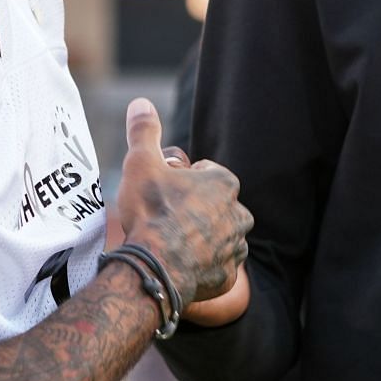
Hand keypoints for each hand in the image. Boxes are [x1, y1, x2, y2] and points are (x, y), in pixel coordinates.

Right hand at [108, 99, 252, 304]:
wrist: (155, 267)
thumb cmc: (152, 211)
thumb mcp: (141, 162)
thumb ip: (144, 131)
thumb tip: (141, 102)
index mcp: (224, 184)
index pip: (206, 172)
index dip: (181, 179)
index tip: (163, 190)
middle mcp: (239, 215)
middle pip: (215, 205)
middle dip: (195, 209)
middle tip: (164, 217)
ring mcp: (235, 248)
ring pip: (219, 237)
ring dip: (201, 238)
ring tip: (170, 243)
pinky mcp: (227, 277)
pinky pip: (215, 267)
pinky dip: (200, 266)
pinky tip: (178, 265)